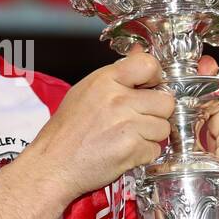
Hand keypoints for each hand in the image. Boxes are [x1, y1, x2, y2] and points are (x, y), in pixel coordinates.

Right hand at [22, 45, 174, 202]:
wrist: (53, 164)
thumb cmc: (65, 132)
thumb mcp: (84, 91)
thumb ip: (116, 76)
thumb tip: (138, 54)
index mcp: (105, 81)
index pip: (148, 64)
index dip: (156, 77)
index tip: (152, 87)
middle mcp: (118, 100)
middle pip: (165, 101)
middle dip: (156, 113)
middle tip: (138, 120)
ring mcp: (127, 124)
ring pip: (163, 127)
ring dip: (150, 136)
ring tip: (127, 138)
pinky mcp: (132, 149)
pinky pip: (155, 149)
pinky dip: (144, 154)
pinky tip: (124, 152)